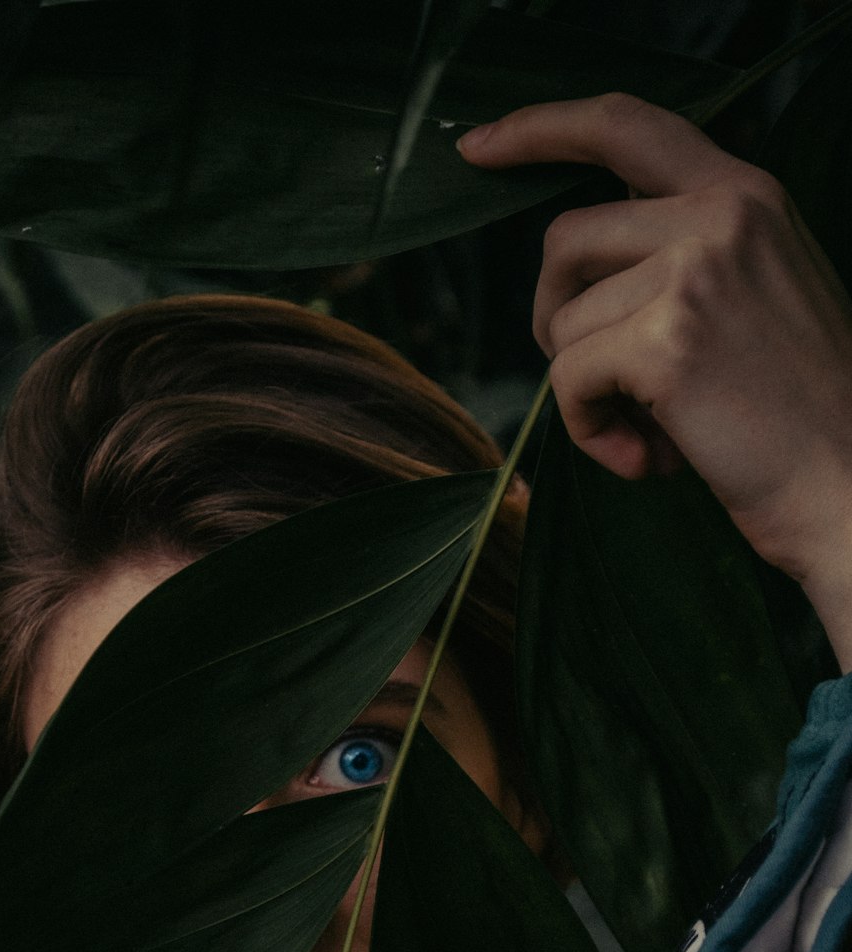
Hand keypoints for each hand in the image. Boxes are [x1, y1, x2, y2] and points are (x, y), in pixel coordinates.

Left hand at [458, 94, 851, 669]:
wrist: (845, 485)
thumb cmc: (791, 411)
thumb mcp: (753, 294)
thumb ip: (681, 252)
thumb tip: (573, 259)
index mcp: (743, 193)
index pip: (625, 124)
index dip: (541, 128)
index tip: (479, 146)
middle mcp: (721, 214)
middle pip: (564, 239)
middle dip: (558, 318)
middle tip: (603, 380)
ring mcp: (694, 270)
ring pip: (563, 320)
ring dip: (586, 389)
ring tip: (649, 429)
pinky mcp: (666, 339)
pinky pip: (566, 379)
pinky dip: (587, 430)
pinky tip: (641, 458)